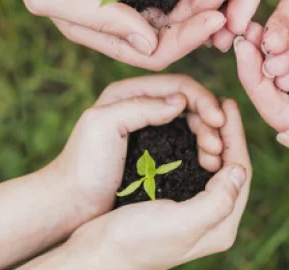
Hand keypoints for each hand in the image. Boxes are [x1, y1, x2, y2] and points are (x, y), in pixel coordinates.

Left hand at [44, 75, 227, 220]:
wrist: (70, 204)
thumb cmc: (82, 166)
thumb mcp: (103, 126)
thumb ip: (140, 107)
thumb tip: (181, 101)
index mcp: (129, 92)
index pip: (179, 84)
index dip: (203, 100)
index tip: (218, 121)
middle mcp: (142, 105)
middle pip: (190, 103)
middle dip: (210, 120)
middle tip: (218, 146)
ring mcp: (150, 128)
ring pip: (192, 123)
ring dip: (208, 136)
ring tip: (215, 158)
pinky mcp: (155, 151)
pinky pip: (187, 142)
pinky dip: (201, 149)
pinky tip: (209, 164)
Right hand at [61, 100, 250, 269]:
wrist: (96, 257)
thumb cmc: (134, 241)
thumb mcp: (182, 223)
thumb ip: (218, 200)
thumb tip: (240, 170)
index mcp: (221, 226)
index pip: (240, 171)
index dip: (236, 134)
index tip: (227, 103)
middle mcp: (213, 222)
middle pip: (230, 167)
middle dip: (226, 133)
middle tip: (219, 103)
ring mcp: (195, 215)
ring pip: (214, 167)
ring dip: (211, 139)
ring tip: (205, 114)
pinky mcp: (175, 207)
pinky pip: (196, 171)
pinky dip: (194, 148)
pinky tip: (187, 132)